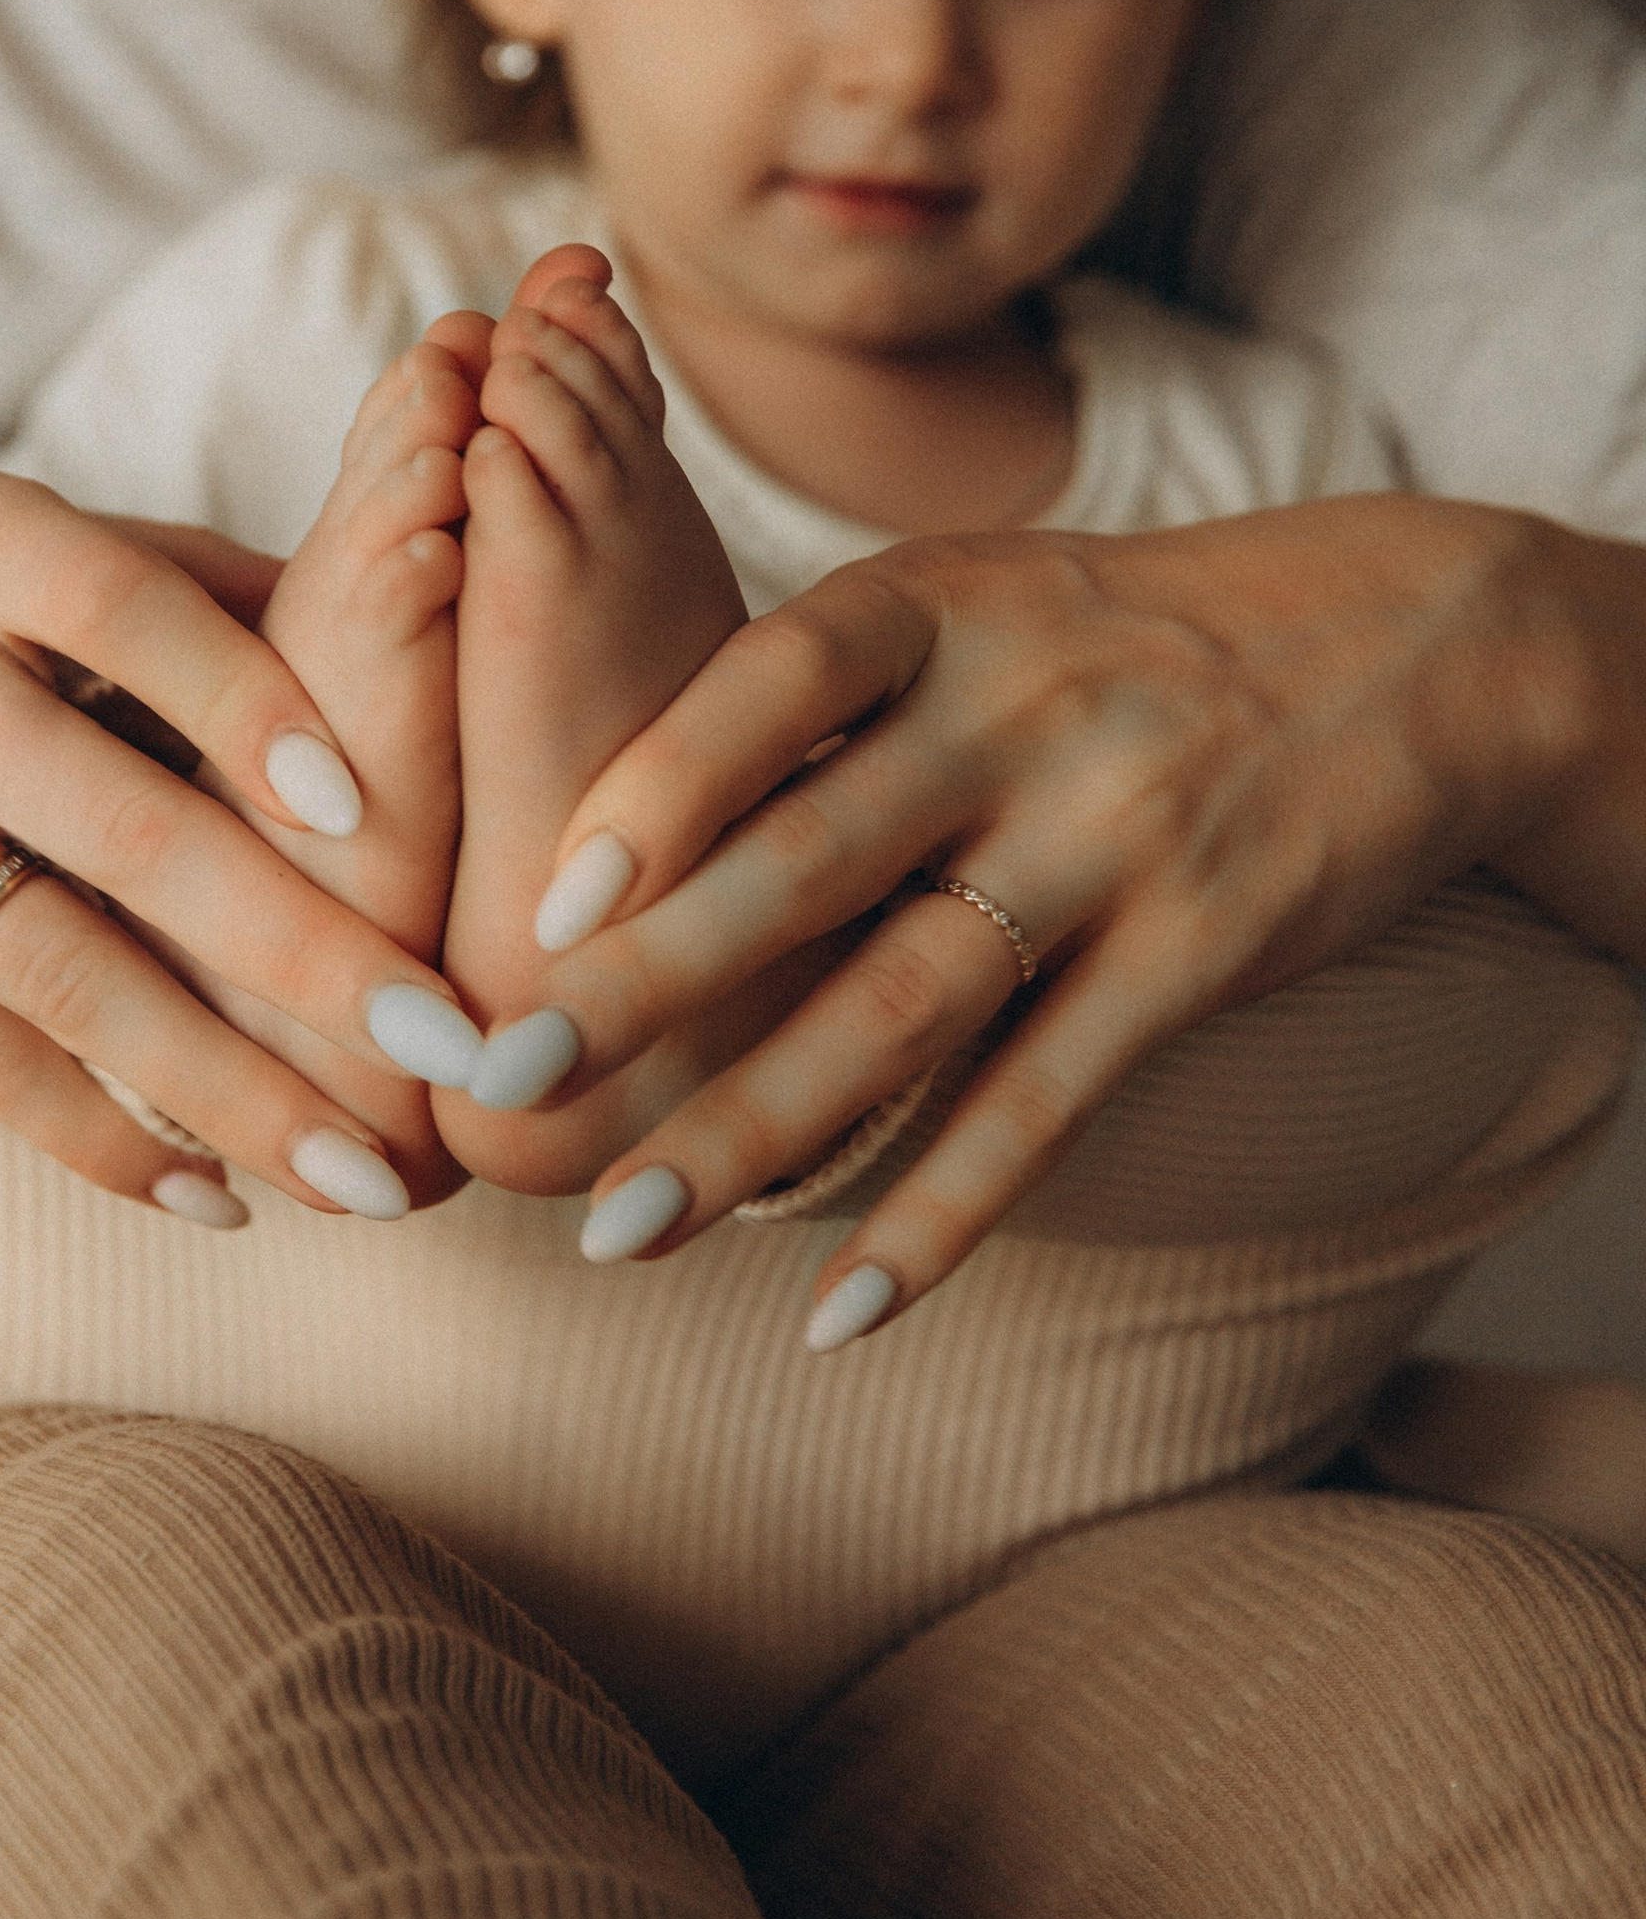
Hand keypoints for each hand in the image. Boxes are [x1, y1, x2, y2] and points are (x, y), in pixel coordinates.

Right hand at [0, 452, 476, 1219]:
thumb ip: (148, 562)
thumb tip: (390, 590)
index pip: (126, 604)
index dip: (251, 700)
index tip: (374, 808)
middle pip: (124, 820)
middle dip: (304, 951)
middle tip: (453, 1047)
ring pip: (58, 968)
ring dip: (226, 1086)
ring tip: (363, 1175)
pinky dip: (93, 1129)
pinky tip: (203, 1188)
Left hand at [477, 497, 1610, 1318]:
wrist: (1417, 640)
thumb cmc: (1116, 636)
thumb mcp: (971, 605)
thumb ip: (814, 703)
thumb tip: (595, 832)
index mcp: (936, 604)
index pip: (773, 683)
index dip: (657, 790)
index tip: (542, 910)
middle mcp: (1019, 713)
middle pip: (810, 862)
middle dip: (645, 989)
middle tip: (500, 1092)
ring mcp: (1114, 835)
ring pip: (906, 1005)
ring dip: (752, 1133)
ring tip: (618, 1234)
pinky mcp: (1199, 950)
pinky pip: (1047, 1105)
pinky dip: (940, 1216)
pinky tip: (839, 1314)